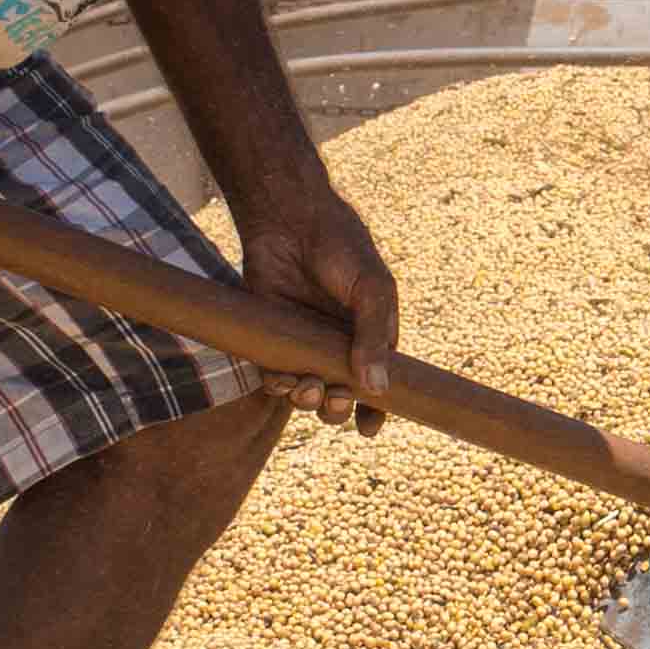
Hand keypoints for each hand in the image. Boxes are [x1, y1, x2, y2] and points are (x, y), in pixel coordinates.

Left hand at [241, 174, 398, 433]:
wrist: (289, 219)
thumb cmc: (341, 248)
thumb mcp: (373, 289)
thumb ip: (375, 336)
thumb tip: (378, 388)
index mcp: (371, 337)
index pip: (378, 384)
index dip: (376, 412)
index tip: (369, 430)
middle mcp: (338, 346)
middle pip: (340, 397)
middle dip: (338, 408)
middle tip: (334, 399)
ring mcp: (304, 345)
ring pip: (307, 392)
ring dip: (308, 400)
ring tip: (308, 386)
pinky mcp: (271, 339)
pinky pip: (274, 376)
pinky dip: (278, 385)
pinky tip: (282, 378)